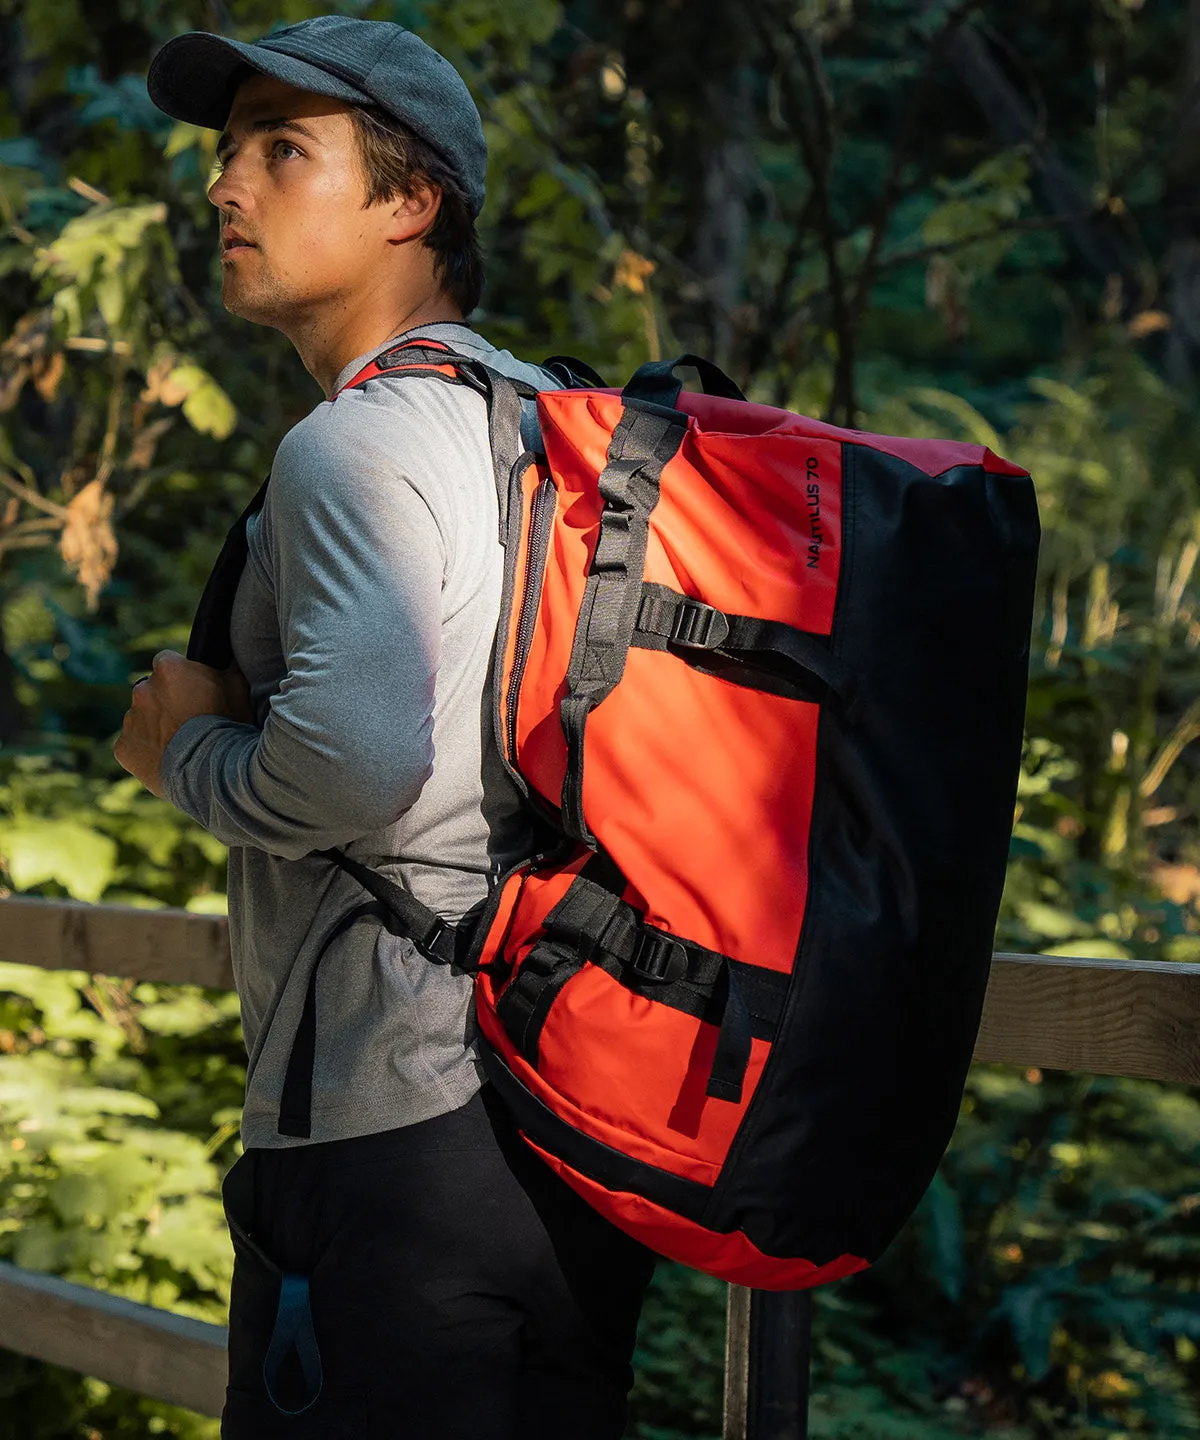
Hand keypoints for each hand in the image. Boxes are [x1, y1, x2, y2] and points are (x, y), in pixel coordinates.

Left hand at [114, 650, 253, 798]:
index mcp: (168, 668)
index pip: (168, 662)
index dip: (182, 677)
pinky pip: (133, 745)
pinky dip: (146, 752)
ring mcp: (130, 719)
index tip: (194, 692)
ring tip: (182, 745)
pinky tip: (168, 760)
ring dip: (156, 727)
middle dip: (166, 702)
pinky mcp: (123, 747)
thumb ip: (228, 667)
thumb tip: (230, 656)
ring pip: (142, 719)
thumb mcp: (239, 689)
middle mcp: (142, 689)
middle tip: (190, 722)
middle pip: (151, 691)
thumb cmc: (229, 727)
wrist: (211, 773)